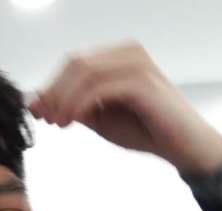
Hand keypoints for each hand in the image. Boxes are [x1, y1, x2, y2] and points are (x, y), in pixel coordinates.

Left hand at [28, 41, 221, 174]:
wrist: (184, 147)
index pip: (74, 62)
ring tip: (57, 123)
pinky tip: (71, 120)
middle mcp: (127, 52)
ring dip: (63, 99)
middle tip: (44, 118)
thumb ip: (73, 106)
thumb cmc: (146, 130)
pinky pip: (99, 88)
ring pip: (84, 72)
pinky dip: (79, 104)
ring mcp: (136, 64)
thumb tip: (37, 102)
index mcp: (118, 56)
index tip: (38, 111)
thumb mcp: (101, 118)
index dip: (51, 85)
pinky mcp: (142, 82)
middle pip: (75, 63)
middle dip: (54, 91)